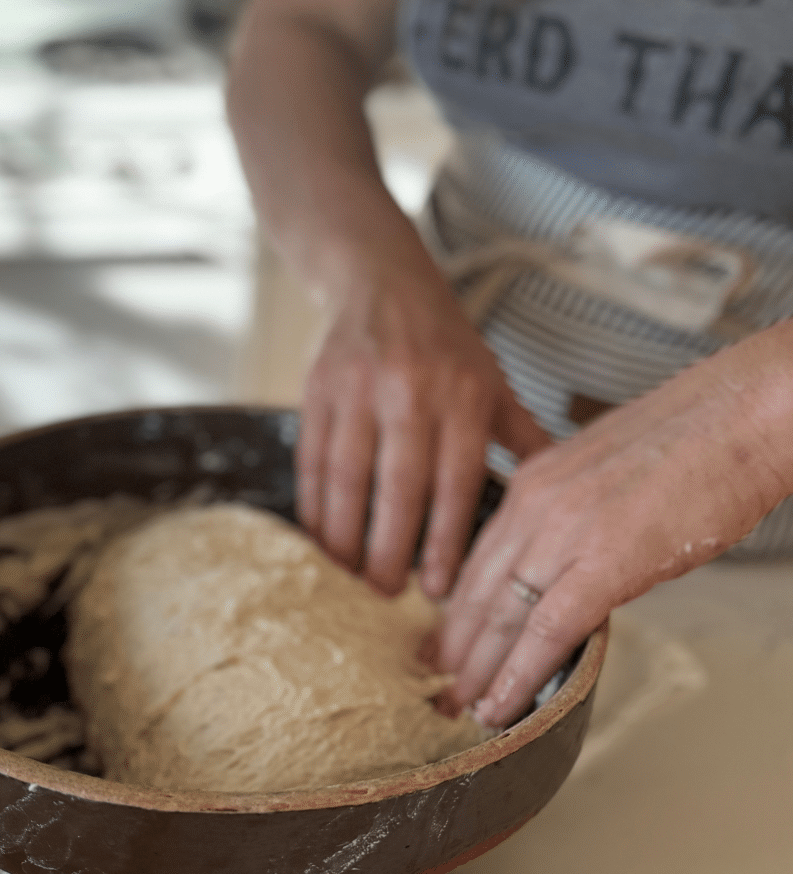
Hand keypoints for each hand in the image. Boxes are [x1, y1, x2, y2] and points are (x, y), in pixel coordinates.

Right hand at [297, 262, 549, 597]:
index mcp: (463, 396)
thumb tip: (562, 500)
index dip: (444, 544)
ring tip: (351, 572)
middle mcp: (411, 392)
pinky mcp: (317, 388)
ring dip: (346, 534)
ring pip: (347, 478)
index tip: (437, 590)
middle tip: (386, 592)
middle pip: (398, 489)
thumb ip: (520, 439)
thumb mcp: (492, 381)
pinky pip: (311, 458)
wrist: (381, 281)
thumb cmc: (443, 343)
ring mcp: (358, 389)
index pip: (454, 485)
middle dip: (390, 550)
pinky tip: (321, 535)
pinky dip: (313, 502)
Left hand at [439, 326, 792, 727]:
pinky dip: (519, 674)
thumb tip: (573, 559)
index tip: (445, 642)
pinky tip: (503, 704)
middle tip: (439, 687)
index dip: (457, 609)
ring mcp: (566, 534)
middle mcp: (536, 506)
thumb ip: (577, 516)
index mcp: (535, 483)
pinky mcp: (604, 562)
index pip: (479, 559)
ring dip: (479, 671)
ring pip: (501, 616)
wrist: (741, 416)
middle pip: (478, 591)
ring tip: (463, 708)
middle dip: (455, 647)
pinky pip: (546, 630)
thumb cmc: (696, 442)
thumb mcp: (606, 473)